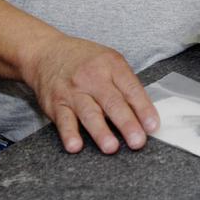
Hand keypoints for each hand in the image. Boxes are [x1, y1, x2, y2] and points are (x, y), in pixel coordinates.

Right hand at [21, 34, 159, 154]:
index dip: (143, 108)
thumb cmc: (86, 61)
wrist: (47, 52)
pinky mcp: (56, 104)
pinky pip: (64, 121)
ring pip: (89, 113)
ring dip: (101, 132)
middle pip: (113, 103)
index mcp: (112, 65)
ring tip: (111, 147)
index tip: (153, 126)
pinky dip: (69, 134)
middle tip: (138, 141)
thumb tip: (145, 114)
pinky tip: (75, 146)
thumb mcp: (110, 62)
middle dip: (127, 123)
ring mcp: (73, 91)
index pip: (131, 89)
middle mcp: (93, 78)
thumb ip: (126, 85)